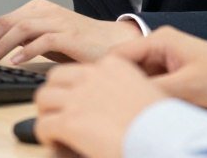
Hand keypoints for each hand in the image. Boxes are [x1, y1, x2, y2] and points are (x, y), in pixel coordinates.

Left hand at [0, 0, 141, 65]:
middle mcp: (46, 11)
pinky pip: (42, 40)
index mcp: (38, 8)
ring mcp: (58, 21)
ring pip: (20, 29)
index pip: (4, 20)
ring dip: (1, 47)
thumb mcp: (47, 39)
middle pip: (7, 22)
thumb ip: (26, 39)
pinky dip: (26, 51)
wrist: (113, 42)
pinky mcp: (70, 35)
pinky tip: (15, 62)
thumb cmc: (79, 44)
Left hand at [34, 57, 166, 157]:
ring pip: (43, 98)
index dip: (73, 86)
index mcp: (113, 65)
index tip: (74, 98)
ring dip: (46, 112)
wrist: (163, 138)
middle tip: (57, 110)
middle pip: (55, 78)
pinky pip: (44, 124)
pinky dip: (45, 134)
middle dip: (54, 94)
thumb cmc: (161, 122)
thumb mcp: (145, 91)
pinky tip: (54, 141)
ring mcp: (79, 97)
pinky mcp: (70, 121)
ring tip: (53, 126)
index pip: (79, 68)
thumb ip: (125, 88)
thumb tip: (112, 102)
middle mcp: (93, 76)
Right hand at [111, 26, 206, 113]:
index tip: (96, 97)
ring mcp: (166, 58)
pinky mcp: (173, 71)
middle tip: (111, 109)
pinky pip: (151, 83)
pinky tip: (146, 109)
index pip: (118, 55)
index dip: (104, 75)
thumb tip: (121, 99)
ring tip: (128, 111)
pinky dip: (147, 95)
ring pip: (137, 77)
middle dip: (118, 85)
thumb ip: (152, 91)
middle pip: (125, 66)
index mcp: (159, 40)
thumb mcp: (186, 88)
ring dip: (134, 92)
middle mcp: (159, 45)